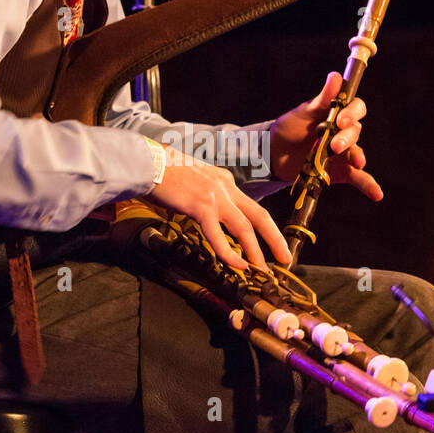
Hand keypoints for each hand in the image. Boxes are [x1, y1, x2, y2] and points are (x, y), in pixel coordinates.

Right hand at [151, 146, 291, 271]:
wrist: (148, 163)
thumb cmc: (164, 172)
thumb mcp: (195, 179)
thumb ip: (208, 193)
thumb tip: (209, 212)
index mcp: (225, 180)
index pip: (250, 206)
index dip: (262, 227)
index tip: (269, 242)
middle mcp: (225, 186)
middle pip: (260, 215)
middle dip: (275, 239)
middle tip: (286, 257)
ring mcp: (215, 196)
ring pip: (245, 227)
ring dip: (256, 251)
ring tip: (262, 269)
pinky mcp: (201, 206)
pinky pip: (219, 236)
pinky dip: (230, 253)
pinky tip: (237, 265)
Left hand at [267, 71, 383, 199]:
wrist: (274, 155)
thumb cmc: (290, 127)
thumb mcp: (304, 112)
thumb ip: (322, 98)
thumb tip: (336, 76)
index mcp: (338, 114)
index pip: (356, 109)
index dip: (352, 113)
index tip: (341, 119)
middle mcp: (344, 132)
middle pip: (356, 132)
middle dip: (347, 138)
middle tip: (334, 145)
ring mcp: (343, 153)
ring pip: (358, 153)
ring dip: (358, 157)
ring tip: (357, 163)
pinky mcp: (340, 172)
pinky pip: (358, 178)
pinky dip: (368, 185)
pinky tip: (377, 194)